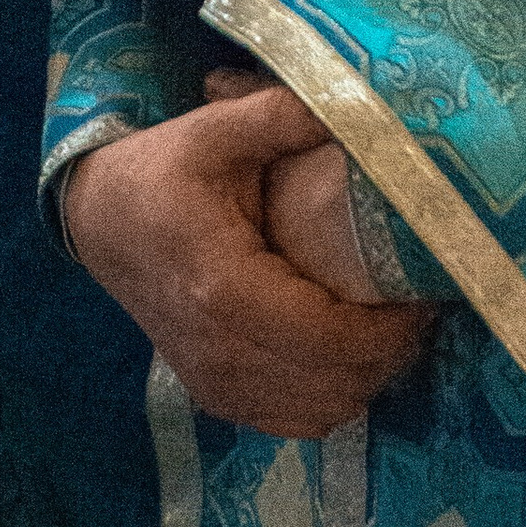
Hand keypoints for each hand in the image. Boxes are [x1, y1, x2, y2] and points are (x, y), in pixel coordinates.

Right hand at [62, 76, 433, 434]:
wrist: (101, 220)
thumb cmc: (163, 171)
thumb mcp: (216, 129)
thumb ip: (283, 115)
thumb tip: (360, 104)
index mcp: (225, 287)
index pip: (330, 338)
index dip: (390, 328)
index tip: (424, 290)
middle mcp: (221, 350)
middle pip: (336, 383)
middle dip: (389, 350)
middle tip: (416, 303)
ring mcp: (215, 383)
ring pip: (323, 412)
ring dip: (367, 376)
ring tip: (388, 325)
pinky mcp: (215, 397)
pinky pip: (295, 422)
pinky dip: (332, 396)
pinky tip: (346, 352)